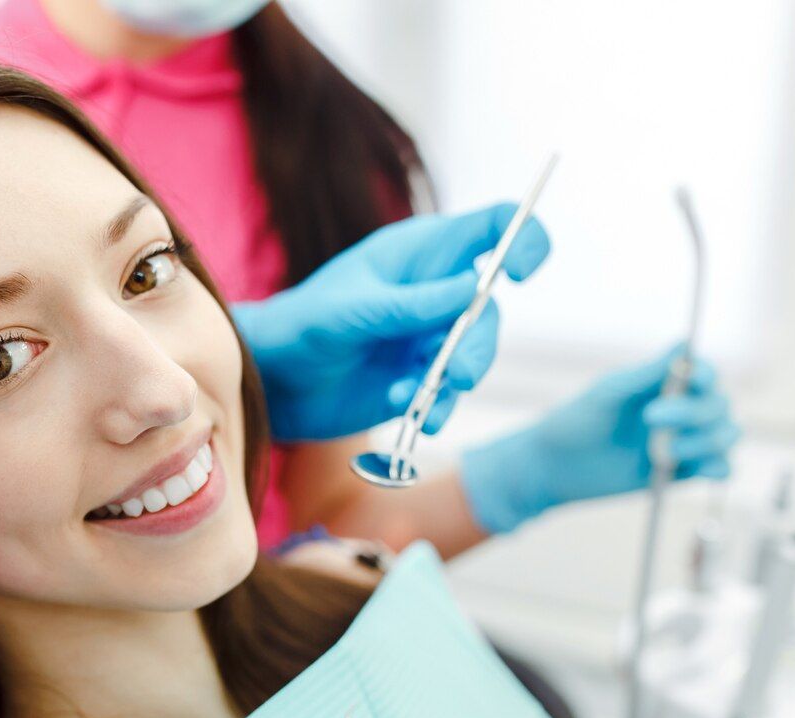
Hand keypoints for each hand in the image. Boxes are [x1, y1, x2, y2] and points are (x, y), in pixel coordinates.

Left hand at [233, 205, 549, 441]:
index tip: (521, 272)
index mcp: (420, 253)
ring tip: (421, 401)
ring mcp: (428, 336)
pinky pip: (447, 393)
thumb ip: (410, 304)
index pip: (492, 228)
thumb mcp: (351, 311)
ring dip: (456, 380)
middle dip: (478, 343)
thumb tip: (473, 288)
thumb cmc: (301, 325)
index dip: (521, 239)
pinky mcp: (419, 378)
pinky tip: (405, 412)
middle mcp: (434, 291)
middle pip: (488, 307)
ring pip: (472, 354)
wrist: (273, 381)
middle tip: (459, 375)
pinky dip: (434, 405)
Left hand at [459, 345, 738, 533]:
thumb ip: (647, 374)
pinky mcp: (682, 472)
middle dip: (693, 412)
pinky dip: (719, 468)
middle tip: (651, 418)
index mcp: (663, 385)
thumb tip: (684, 343)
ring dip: (705, 441)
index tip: (694, 380)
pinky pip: (719, 468)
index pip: (704, 374)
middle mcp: (679, 410)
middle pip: (718, 404)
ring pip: (725, 434)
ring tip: (664, 452)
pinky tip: (703, 469)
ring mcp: (683, 440)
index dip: (706, 375)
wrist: (555, 468)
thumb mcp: (608, 394)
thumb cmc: (575, 422)